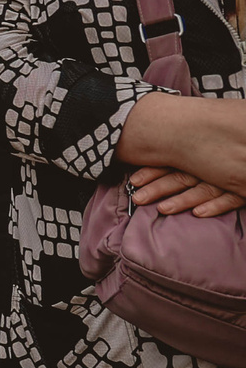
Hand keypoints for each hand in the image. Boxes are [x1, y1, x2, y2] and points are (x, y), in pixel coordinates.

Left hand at [127, 166, 245, 218]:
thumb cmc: (220, 157)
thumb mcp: (200, 154)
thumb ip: (180, 159)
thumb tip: (145, 167)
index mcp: (198, 157)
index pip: (172, 162)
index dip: (152, 171)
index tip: (133, 181)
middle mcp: (210, 167)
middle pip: (182, 176)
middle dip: (159, 188)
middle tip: (138, 198)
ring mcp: (227, 179)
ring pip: (204, 189)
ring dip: (183, 199)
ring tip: (163, 209)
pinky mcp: (244, 189)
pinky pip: (232, 198)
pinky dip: (216, 205)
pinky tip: (198, 213)